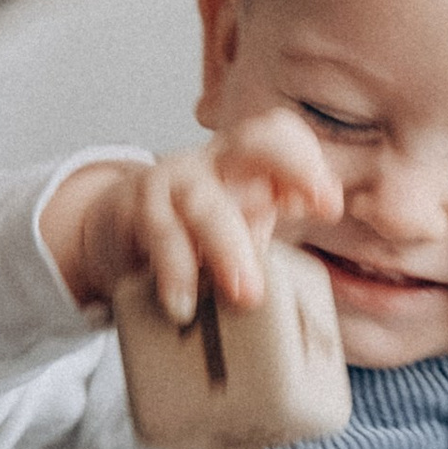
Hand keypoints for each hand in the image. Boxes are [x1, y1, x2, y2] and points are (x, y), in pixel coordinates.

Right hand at [43, 111, 342, 323]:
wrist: (117, 231)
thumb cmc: (196, 234)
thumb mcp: (239, 231)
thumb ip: (270, 249)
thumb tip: (304, 312)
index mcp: (250, 166)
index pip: (282, 136)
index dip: (309, 162)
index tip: (330, 206)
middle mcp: (215, 163)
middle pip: (256, 142)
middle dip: (293, 167)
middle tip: (320, 207)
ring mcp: (173, 181)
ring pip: (205, 200)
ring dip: (228, 244)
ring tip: (246, 293)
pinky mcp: (135, 208)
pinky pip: (159, 234)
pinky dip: (175, 271)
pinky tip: (183, 305)